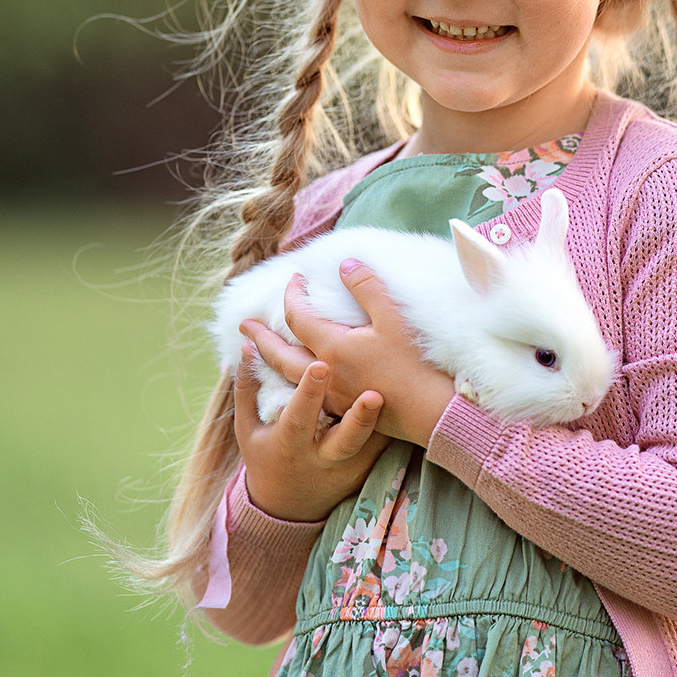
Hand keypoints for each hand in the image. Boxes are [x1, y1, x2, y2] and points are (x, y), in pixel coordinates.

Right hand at [233, 343, 389, 522]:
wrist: (288, 506)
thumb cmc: (265, 455)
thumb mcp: (248, 428)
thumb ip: (247, 388)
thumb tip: (249, 345)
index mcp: (289, 444)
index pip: (299, 418)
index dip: (308, 393)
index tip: (321, 365)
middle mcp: (321, 457)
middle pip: (344, 441)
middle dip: (359, 419)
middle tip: (373, 394)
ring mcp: (348, 465)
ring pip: (370, 446)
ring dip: (385, 422)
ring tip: (395, 397)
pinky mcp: (367, 467)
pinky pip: (383, 444)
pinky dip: (394, 423)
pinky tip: (406, 399)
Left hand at [240, 265, 454, 448]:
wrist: (432, 413)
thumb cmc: (415, 364)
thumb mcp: (394, 318)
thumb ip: (367, 287)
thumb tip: (345, 263)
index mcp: (333, 348)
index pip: (298, 316)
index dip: (293, 294)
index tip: (294, 278)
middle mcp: (325, 375)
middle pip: (280, 353)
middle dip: (260, 337)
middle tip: (243, 326)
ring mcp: (331, 398)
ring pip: (288, 379)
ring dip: (268, 363)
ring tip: (254, 356)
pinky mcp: (343, 413)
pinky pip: (302, 398)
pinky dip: (287, 385)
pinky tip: (289, 384)